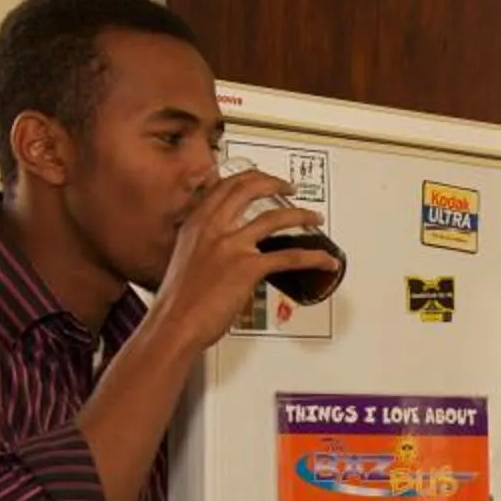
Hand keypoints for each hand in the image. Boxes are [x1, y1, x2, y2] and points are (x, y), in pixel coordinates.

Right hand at [145, 166, 337, 356]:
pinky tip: (325, 261)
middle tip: (291, 188)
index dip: (250, 177)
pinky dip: (314, 257)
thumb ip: (205, 242)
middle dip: (276, 184)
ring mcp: (231, 246)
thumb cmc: (179, 299)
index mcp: (196, 222)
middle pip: (249, 189)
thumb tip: (226, 244)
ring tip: (314, 218)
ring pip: (275, 218)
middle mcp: (212, 227)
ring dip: (301, 215)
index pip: (225, 185)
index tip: (265, 180)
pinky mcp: (247, 268)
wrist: (174, 323)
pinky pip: (290, 257)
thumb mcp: (186, 257)